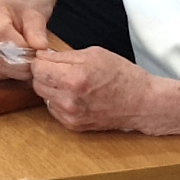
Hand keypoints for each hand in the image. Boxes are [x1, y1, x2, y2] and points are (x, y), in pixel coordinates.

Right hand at [0, 0, 51, 80]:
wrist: (6, 19)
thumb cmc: (20, 18)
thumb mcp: (33, 18)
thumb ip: (37, 31)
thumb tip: (41, 46)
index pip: (1, 31)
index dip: (19, 46)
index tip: (33, 52)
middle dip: (20, 62)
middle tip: (33, 64)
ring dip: (15, 70)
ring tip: (27, 67)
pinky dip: (5, 74)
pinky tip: (14, 69)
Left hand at [31, 48, 179, 135]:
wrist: (142, 103)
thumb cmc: (122, 76)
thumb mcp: (94, 54)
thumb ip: (64, 55)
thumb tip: (43, 56)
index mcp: (74, 78)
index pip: (37, 67)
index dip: (42, 60)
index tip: (48, 58)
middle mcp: (69, 99)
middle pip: (37, 82)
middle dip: (45, 73)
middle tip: (60, 69)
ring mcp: (70, 115)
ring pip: (44, 96)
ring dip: (51, 88)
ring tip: (71, 83)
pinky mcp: (73, 125)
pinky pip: (53, 109)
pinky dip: (59, 101)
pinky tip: (75, 96)